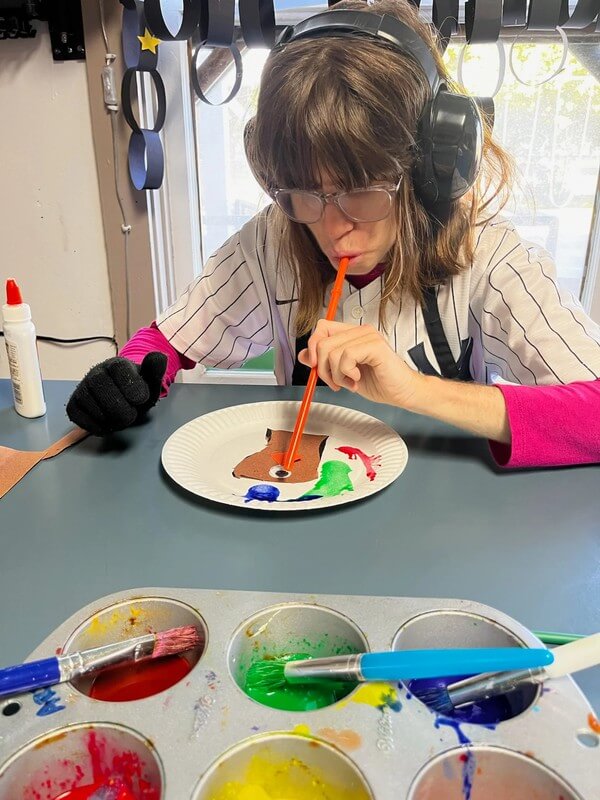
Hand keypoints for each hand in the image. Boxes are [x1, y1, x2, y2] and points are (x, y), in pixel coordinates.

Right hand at [66, 352, 166, 435]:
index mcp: (116, 365)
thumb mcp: (150, 382)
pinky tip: (108, 423)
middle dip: (120, 408)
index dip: (131, 387)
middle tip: (131, 415)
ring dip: (110, 419)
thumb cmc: (136, 391)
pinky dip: (97, 426)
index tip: (140, 399)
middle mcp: (95, 373)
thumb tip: (159, 356)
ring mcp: (82, 389)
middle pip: (101, 387)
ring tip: (121, 419)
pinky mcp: (73, 405)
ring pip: (91, 404)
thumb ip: (155, 370)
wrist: (123, 401)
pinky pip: (80, 418)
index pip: (119, 369)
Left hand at [298, 320, 420, 407]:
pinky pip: (346, 357)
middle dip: (322, 368)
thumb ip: (324, 362)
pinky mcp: (375, 346)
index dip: (313, 346)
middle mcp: (360, 331)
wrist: (403, 392)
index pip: (322, 327)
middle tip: (336, 383)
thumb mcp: (343, 374)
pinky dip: (347, 373)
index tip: (314, 366)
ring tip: (350, 382)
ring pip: (332, 352)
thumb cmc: (379, 383)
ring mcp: (368, 336)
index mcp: (352, 334)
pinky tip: (357, 379)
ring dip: (337, 375)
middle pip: (322, 342)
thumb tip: (303, 355)